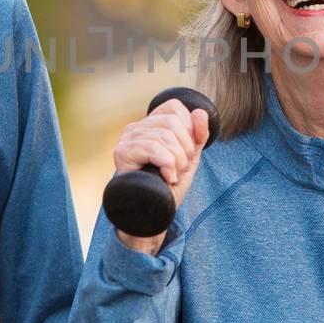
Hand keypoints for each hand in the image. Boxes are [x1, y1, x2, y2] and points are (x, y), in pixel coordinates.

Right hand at [111, 99, 211, 255]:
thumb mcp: (189, 159)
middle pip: (172, 121)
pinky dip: (168, 165)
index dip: (189, 128)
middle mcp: (135, 127)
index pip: (174, 107)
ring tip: (173, 175)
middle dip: (185, 148)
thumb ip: (197, 136)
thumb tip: (200, 112)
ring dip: (178, 161)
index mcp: (150, 125)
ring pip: (165, 136)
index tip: (187, 152)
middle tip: (180, 168)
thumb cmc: (167, 187)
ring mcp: (127, 139)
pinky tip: (166, 178)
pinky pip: (154, 148)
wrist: (152, 215)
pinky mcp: (123, 152)